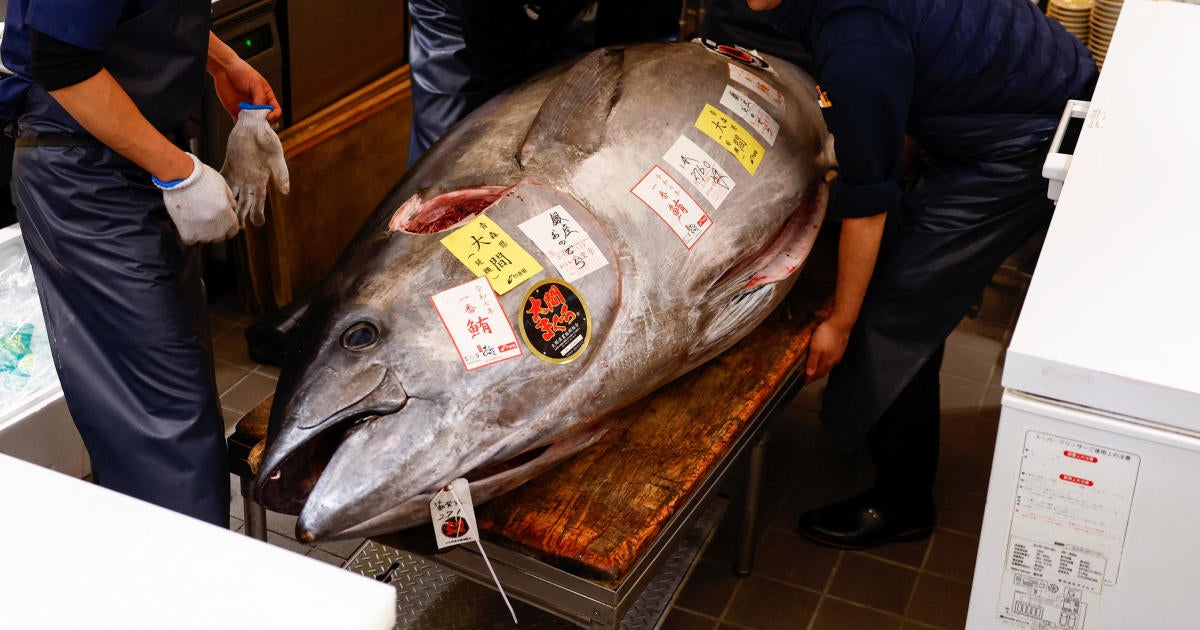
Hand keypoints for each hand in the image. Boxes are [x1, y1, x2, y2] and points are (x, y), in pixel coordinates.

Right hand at [154, 152, 238, 244]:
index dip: (227, 226)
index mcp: (228, 216)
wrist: (180, 177)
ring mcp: (203, 232)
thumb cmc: (201, 177)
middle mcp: (218, 227)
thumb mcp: (222, 184)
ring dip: (202, 232)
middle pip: (219, 237)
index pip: (233, 230)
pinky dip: (188, 234)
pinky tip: (186, 223)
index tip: (221, 222)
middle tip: (206, 218)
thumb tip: (232, 206)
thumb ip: (229, 198)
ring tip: (195, 217)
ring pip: (205, 239)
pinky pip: (190, 240)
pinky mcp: (187, 233)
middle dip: (216, 230)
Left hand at [210, 51, 281, 122]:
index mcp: (266, 97)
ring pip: (252, 122)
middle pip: (264, 118)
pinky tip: (240, 124)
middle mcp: (257, 104)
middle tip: (257, 122)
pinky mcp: (235, 111)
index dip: (273, 115)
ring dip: (251, 125)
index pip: (275, 110)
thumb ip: (260, 98)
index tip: (267, 116)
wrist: (224, 69)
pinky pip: (239, 122)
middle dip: (262, 122)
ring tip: (248, 124)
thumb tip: (261, 112)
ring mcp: (247, 108)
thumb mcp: (255, 83)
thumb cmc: (242, 72)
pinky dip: (240, 125)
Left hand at [221, 104, 289, 226]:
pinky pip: (223, 178)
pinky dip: (219, 187)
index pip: (260, 200)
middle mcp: (250, 179)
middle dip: (243, 215)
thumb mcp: (277, 156)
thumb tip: (285, 192)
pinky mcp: (229, 164)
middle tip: (238, 229)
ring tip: (226, 217)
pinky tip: (213, 196)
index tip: (257, 224)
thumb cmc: (268, 138)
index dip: (258, 212)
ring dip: (231, 205)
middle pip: (246, 201)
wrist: (254, 124)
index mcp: (262, 179)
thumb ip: (281, 174)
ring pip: (233, 193)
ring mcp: (239, 172)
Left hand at [805, 318, 851, 383]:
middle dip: (815, 375)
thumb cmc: (827, 334)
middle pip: (823, 371)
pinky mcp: (839, 349)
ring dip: (820, 369)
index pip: (817, 374)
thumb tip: (809, 374)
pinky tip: (824, 359)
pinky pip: (831, 360)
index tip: (805, 383)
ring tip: (814, 369)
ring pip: (827, 366)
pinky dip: (825, 362)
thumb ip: (812, 361)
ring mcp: (837, 355)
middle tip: (808, 378)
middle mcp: (833, 361)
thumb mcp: (815, 348)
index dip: (810, 379)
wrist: (841, 323)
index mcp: (827, 362)